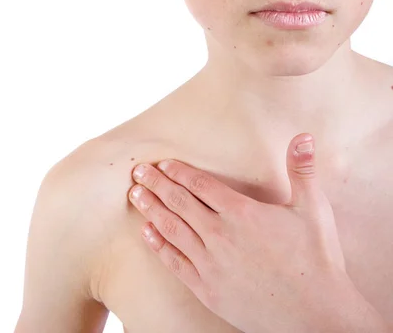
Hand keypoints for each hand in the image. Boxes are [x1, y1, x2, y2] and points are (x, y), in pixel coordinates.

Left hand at [128, 133, 360, 332]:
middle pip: (180, 202)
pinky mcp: (209, 289)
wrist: (316, 315)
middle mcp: (221, 235)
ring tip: (135, 195)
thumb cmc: (316, 259)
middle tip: (137, 172)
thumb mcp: (313, 209)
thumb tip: (303, 136)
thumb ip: (303, 170)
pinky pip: (176, 263)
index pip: (201, 184)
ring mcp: (212, 264)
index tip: (163, 163)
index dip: (179, 172)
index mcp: (243, 212)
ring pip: (172, 229)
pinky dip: (159, 245)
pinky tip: (147, 233)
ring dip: (152, 210)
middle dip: (156, 184)